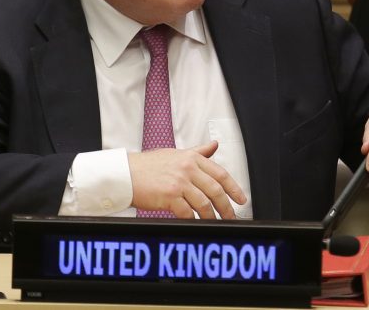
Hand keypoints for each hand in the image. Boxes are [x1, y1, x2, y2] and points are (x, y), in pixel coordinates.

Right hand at [128, 140, 246, 218]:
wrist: (126, 173)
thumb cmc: (148, 165)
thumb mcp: (175, 154)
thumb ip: (197, 152)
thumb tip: (214, 145)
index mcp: (191, 157)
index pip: (220, 173)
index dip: (234, 188)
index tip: (241, 199)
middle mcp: (187, 168)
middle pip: (216, 190)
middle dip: (226, 206)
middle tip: (231, 216)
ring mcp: (179, 182)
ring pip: (204, 203)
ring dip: (212, 216)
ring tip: (214, 222)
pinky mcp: (169, 196)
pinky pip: (188, 212)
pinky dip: (194, 219)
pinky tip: (195, 222)